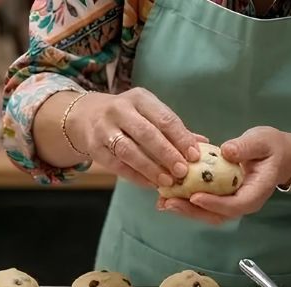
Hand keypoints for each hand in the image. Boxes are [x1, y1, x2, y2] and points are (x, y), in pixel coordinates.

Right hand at [67, 88, 206, 187]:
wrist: (86, 116)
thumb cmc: (129, 117)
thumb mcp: (149, 113)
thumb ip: (174, 129)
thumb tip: (203, 144)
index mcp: (139, 98)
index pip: (164, 118)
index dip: (181, 138)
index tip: (195, 155)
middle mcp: (119, 110)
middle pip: (146, 133)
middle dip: (167, 153)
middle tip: (183, 171)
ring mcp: (104, 128)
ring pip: (129, 150)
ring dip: (150, 168)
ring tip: (167, 181)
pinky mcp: (94, 147)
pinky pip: (117, 164)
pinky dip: (135, 176)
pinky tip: (150, 184)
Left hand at [158, 127, 290, 223]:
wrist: (280, 155)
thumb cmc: (272, 147)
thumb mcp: (263, 140)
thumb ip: (246, 147)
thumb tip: (226, 151)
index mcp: (256, 191)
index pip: (236, 204)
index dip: (214, 203)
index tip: (194, 196)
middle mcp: (244, 203)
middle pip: (217, 215)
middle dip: (192, 211)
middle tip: (168, 202)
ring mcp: (232, 203)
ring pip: (208, 214)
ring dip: (185, 210)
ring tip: (163, 202)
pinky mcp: (222, 198)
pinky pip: (205, 205)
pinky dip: (186, 202)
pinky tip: (168, 196)